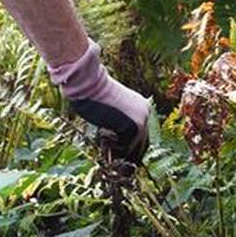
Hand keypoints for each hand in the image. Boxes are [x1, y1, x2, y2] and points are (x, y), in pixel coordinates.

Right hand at [48, 42, 149, 161]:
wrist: (89, 85)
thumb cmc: (92, 95)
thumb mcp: (111, 110)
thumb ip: (119, 123)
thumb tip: (118, 145)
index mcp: (141, 107)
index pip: (142, 136)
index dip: (127, 146)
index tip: (111, 149)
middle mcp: (145, 113)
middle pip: (142, 145)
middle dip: (124, 152)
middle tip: (106, 148)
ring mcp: (142, 120)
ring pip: (133, 149)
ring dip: (116, 149)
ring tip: (101, 137)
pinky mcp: (135, 126)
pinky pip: (126, 148)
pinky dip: (112, 146)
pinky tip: (101, 133)